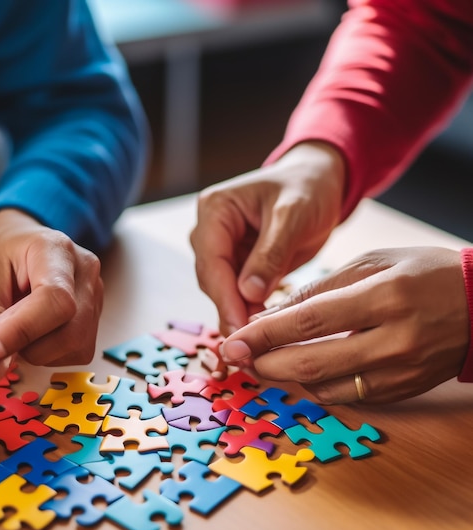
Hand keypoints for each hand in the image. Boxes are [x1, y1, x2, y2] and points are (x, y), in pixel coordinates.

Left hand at [0, 209, 102, 381]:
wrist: (24, 242)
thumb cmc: (4, 254)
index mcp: (57, 250)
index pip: (53, 298)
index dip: (22, 331)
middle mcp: (87, 273)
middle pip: (70, 330)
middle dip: (28, 347)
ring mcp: (97, 296)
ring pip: (75, 345)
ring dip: (37, 352)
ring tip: (17, 331)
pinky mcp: (97, 319)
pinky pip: (77, 351)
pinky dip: (49, 354)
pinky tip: (35, 335)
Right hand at [190, 141, 344, 336]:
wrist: (319, 181)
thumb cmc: (306, 188)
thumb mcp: (292, 216)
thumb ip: (270, 254)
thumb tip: (247, 293)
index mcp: (215, 210)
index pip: (212, 261)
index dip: (225, 298)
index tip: (240, 330)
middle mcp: (210, 230)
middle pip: (212, 280)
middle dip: (231, 310)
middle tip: (250, 347)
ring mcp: (222, 248)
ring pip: (222, 290)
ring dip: (239, 313)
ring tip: (259, 343)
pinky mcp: (237, 263)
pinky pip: (237, 291)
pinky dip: (248, 309)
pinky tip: (263, 329)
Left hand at [219, 247, 469, 403]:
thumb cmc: (424, 273)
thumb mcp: (372, 263)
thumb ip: (318, 288)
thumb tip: (270, 315)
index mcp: (386, 296)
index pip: (309, 322)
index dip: (264, 335)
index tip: (232, 341)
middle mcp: (394, 340)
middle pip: (311, 364)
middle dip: (265, 364)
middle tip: (239, 357)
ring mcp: (401, 373)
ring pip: (325, 387)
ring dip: (286, 377)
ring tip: (265, 360)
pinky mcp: (402, 392)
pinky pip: (346, 397)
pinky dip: (315, 385)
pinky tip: (302, 368)